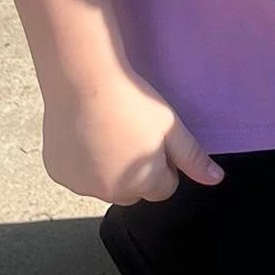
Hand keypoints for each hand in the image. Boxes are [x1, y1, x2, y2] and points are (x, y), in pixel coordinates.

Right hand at [41, 71, 223, 204]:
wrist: (84, 81)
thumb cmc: (132, 101)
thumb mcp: (172, 127)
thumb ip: (193, 158)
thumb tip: (216, 180)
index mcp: (142, 184)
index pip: (164, 188)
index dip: (165, 164)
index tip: (156, 139)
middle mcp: (109, 193)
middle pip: (132, 192)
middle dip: (135, 173)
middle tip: (131, 135)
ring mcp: (80, 185)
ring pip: (102, 185)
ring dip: (107, 169)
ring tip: (107, 131)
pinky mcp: (57, 172)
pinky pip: (76, 175)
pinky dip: (81, 162)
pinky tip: (84, 133)